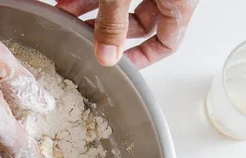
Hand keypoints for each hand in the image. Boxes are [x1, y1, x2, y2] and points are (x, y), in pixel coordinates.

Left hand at [56, 0, 197, 67]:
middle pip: (140, 23)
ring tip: (65, 11)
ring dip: (93, 9)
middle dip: (105, 29)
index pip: (167, 43)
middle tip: (80, 33)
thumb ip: (114, 21)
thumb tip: (106, 56)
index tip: (115, 63)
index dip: (141, 58)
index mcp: (181, 1)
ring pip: (123, 3)